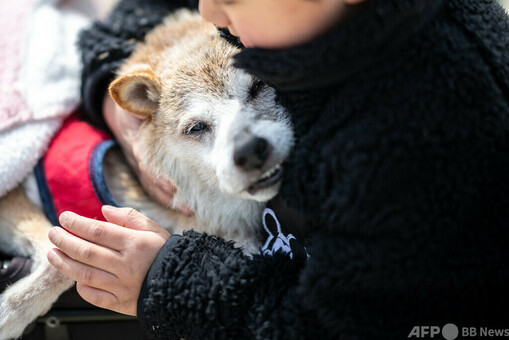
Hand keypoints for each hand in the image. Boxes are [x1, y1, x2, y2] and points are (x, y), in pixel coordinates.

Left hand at [47, 206, 170, 315]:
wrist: (183, 282)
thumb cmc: (166, 253)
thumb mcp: (153, 229)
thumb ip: (128, 217)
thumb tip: (104, 210)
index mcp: (134, 243)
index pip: (98, 231)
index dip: (77, 223)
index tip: (64, 217)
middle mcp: (126, 265)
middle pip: (86, 251)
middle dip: (65, 241)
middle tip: (53, 233)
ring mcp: (122, 285)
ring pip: (85, 274)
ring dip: (64, 263)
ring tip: (52, 254)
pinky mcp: (121, 302)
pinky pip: (94, 296)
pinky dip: (81, 287)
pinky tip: (75, 278)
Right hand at [103, 95, 192, 215]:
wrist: (119, 101)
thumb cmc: (133, 95)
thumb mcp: (133, 92)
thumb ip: (140, 100)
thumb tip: (146, 105)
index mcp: (136, 137)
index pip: (145, 160)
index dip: (156, 175)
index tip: (171, 186)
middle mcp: (136, 153)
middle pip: (150, 179)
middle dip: (168, 194)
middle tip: (188, 207)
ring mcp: (139, 161)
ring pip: (152, 184)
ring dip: (169, 199)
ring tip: (189, 210)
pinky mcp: (144, 165)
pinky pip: (153, 184)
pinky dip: (165, 196)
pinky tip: (182, 205)